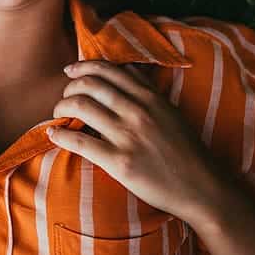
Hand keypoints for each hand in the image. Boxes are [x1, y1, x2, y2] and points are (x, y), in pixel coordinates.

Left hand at [47, 59, 225, 220]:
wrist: (202, 188)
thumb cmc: (185, 150)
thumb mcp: (169, 110)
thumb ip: (146, 89)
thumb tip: (126, 68)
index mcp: (149, 97)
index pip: (108, 70)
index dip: (83, 67)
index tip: (70, 71)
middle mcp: (138, 111)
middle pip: (90, 85)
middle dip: (69, 87)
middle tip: (64, 96)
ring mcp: (128, 136)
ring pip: (81, 107)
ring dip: (61, 107)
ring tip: (58, 113)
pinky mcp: (120, 162)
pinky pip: (80, 142)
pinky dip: (60, 135)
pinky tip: (53, 135)